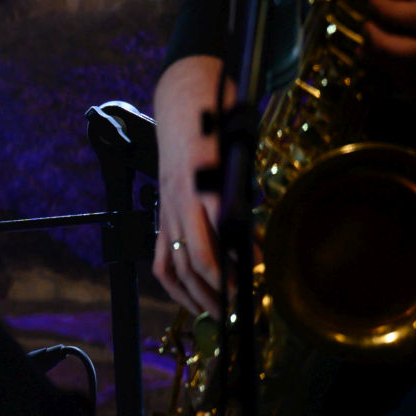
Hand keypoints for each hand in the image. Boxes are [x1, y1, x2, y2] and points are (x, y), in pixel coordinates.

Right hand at [152, 54, 228, 316]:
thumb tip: (251, 245)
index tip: (255, 279)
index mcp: (200, 183)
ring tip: (219, 313)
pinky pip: (160, 256)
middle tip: (242, 310)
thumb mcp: (238, 153)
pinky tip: (190, 297)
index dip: (234, 263)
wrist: (182, 101)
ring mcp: (167, 208)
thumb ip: (240, 199)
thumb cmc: (217, 122)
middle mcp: (179, 200)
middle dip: (218, 290)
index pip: (214, 235)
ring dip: (196, 294)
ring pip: (175, 264)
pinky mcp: (162, 212)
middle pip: (194, 258)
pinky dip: (174, 283)